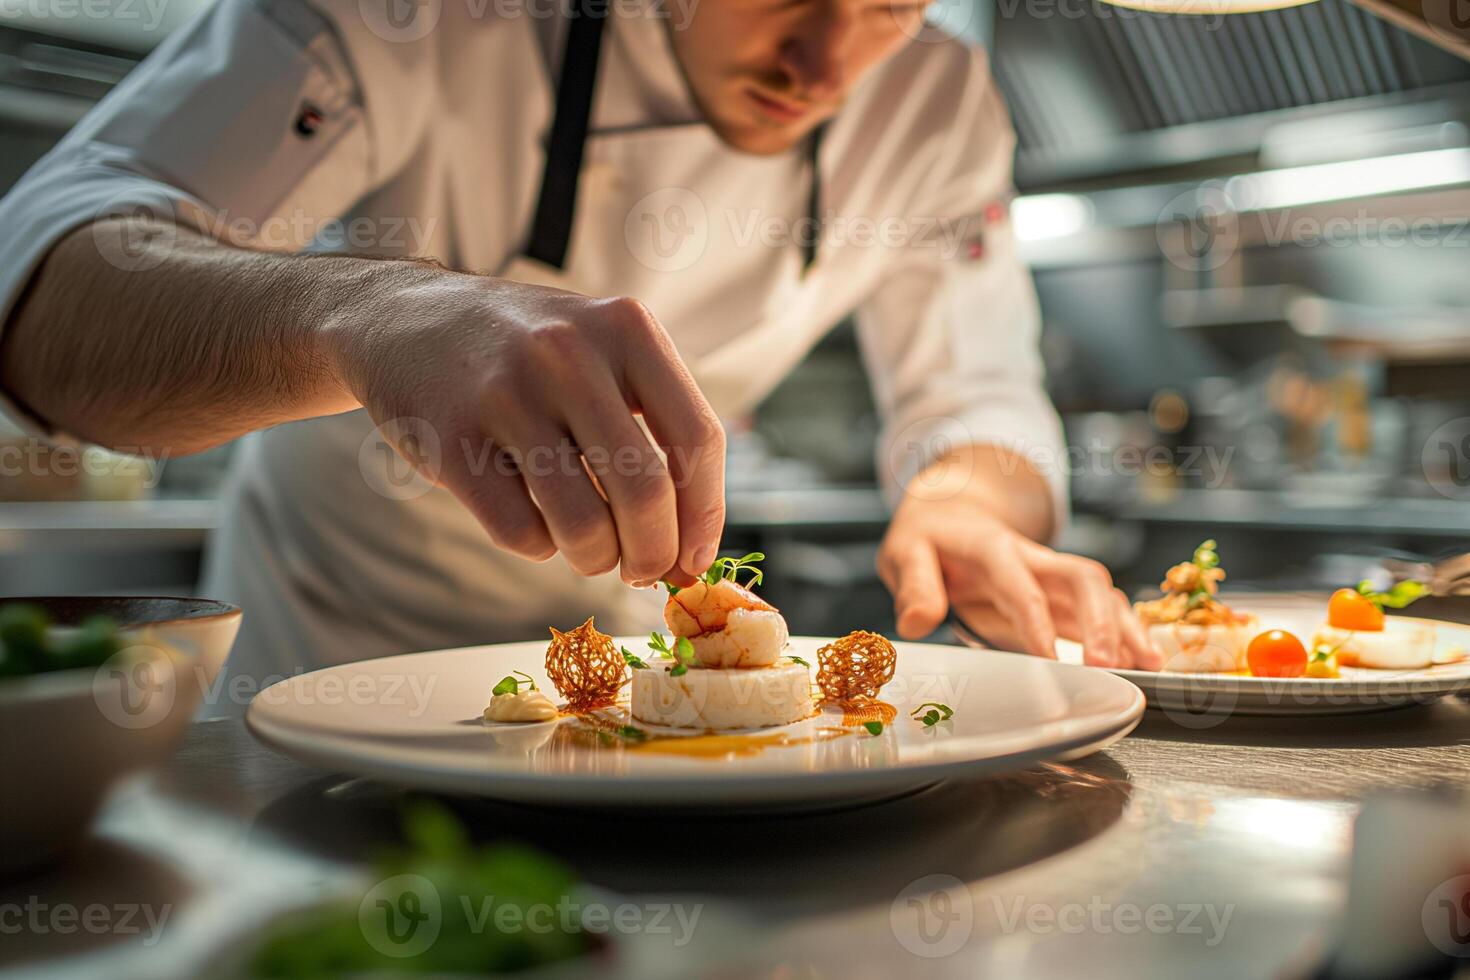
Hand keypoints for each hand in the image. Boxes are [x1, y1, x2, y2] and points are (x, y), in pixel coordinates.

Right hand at [325, 270, 725, 585]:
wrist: (404, 318)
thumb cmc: (526, 354)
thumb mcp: (600, 352)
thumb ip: (653, 428)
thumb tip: (691, 550)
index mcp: (626, 329)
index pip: (698, 439)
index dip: (705, 516)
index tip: (695, 559)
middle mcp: (570, 353)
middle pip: (646, 494)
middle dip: (652, 555)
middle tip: (641, 571)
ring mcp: (507, 393)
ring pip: (583, 525)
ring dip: (595, 559)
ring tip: (589, 550)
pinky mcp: (452, 437)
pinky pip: (521, 532)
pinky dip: (540, 546)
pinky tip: (535, 521)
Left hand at [878, 492, 1161, 669]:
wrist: (950, 511)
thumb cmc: (928, 538)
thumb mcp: (905, 553)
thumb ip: (913, 586)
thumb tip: (917, 623)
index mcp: (992, 549)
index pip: (1020, 586)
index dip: (1036, 623)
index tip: (1048, 660)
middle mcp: (1032, 559)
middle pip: (1081, 579)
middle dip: (1100, 621)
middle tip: (1106, 665)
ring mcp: (1052, 576)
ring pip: (1101, 593)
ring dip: (1126, 626)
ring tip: (1147, 664)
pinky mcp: (1061, 594)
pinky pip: (1102, 608)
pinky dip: (1127, 631)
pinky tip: (1144, 658)